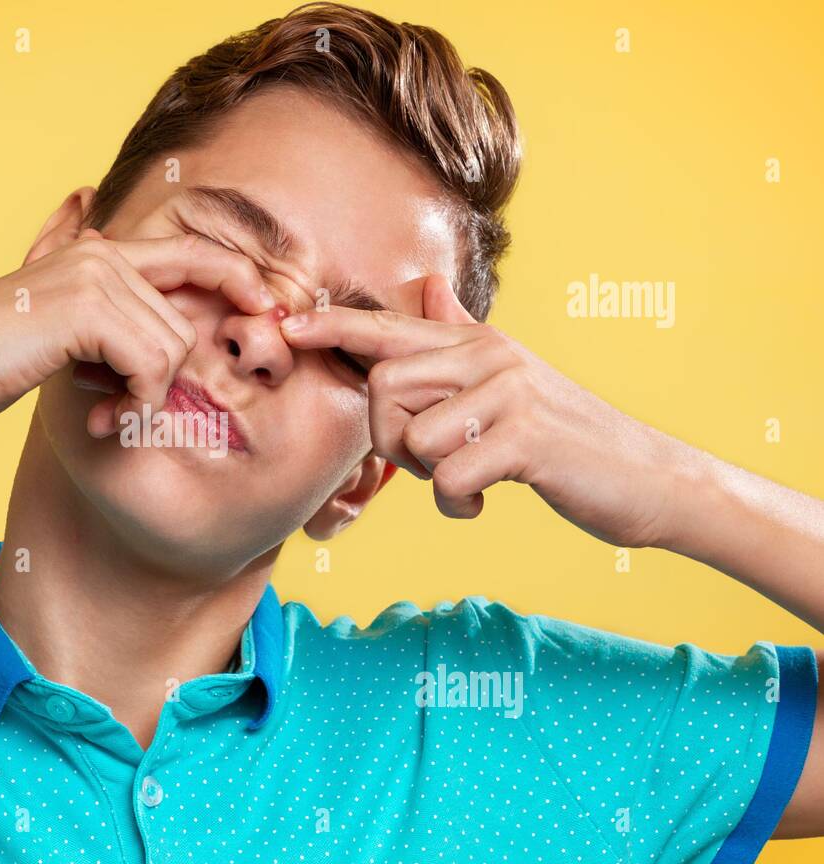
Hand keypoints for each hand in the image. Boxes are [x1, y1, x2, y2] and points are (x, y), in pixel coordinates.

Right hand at [0, 226, 273, 431]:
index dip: (238, 277)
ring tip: (104, 416)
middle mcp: (101, 254)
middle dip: (163, 380)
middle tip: (123, 412)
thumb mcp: (45, 319)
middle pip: (184, 322)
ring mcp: (94, 277)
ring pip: (172, 349)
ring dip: (145, 400)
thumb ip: (85, 290)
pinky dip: (136, 405)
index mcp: (97, 252)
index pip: (193, 251)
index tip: (266, 310)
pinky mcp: (87, 310)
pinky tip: (104, 421)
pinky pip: (151, 368)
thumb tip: (90, 217)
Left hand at [279, 274, 696, 548]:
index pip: (390, 326)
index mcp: (477, 343)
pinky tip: (483, 503)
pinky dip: (455, 505)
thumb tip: (430, 288)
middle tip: (430, 464)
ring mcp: (508, 392)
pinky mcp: (525, 438)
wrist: (648, 478)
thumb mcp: (510, 380)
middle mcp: (489, 355)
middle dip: (387, 441)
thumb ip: (461, 339)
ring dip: (428, 478)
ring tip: (468, 481)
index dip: (333, 327)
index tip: (286, 325)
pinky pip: (447, 477)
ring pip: (411, 437)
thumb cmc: (563, 439)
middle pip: (383, 387)